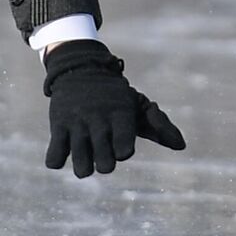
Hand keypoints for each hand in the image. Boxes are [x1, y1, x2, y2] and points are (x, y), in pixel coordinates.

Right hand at [42, 39, 185, 177]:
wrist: (81, 68)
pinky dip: (57, 160)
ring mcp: (76, 124)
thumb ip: (160, 125)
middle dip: (106, 163)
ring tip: (85, 153)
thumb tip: (181, 146)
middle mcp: (99, 120)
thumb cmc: (115, 95)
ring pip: (82, 166)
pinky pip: (54, 158)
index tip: (121, 141)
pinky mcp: (57, 126)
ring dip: (85, 166)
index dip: (123, 150)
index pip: (124, 149)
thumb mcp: (138, 104)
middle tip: (102, 149)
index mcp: (121, 115)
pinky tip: (64, 149)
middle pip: (106, 164)